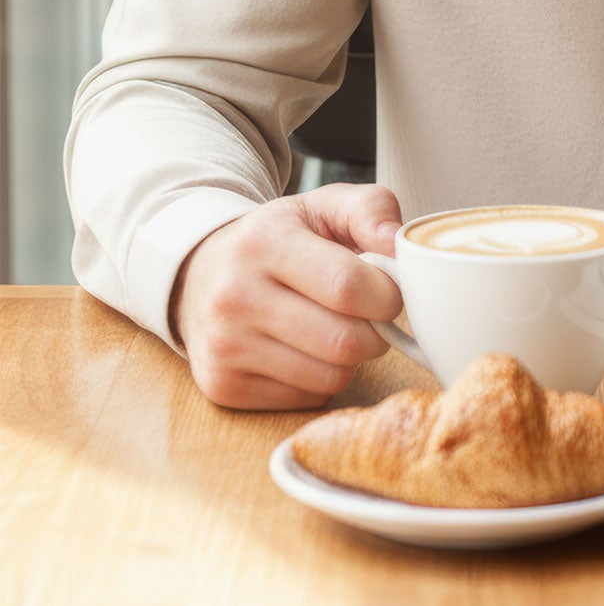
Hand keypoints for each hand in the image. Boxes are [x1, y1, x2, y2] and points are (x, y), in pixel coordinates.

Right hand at [170, 183, 405, 410]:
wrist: (202, 274)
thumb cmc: (278, 239)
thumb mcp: (323, 206)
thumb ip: (372, 210)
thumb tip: (399, 243)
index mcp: (264, 242)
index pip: (347, 286)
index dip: (387, 294)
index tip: (389, 290)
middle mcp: (235, 296)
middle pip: (343, 341)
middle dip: (375, 332)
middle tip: (369, 315)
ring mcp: (224, 346)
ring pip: (330, 377)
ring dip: (350, 358)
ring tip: (336, 328)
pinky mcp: (223, 387)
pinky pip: (306, 399)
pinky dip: (320, 379)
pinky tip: (306, 350)